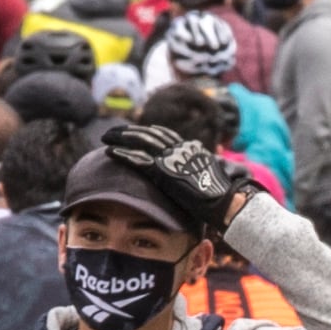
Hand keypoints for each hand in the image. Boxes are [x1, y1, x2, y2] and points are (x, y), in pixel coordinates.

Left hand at [99, 119, 239, 240]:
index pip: (166, 134)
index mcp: (191, 148)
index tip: (136, 129)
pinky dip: (122, 154)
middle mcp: (180, 149)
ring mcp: (171, 159)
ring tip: (105, 136)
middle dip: (129, 131)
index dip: (149, 131)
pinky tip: (109, 152)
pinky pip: (138, 160)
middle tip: (113, 130)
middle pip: (149, 134)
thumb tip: (198, 152)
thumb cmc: (222, 193)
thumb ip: (201, 162)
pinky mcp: (163, 171)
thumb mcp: (212, 172)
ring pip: (140, 142)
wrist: (225, 199)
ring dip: (120, 138)